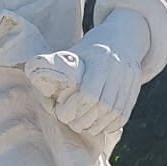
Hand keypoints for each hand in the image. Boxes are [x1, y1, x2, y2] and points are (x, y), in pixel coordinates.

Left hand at [25, 40, 141, 145]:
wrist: (123, 38)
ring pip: (114, 112)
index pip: (90, 93)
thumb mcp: (76, 52)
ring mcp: (130, 78)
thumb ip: (58, 64)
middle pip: (102, 106)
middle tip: (72, 124)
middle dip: (84, 120)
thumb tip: (30, 71)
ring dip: (97, 125)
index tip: (62, 114)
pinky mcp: (136, 87)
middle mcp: (118, 68)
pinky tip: (100, 127)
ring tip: (84, 128)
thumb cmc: (91, 49)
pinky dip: (111, 124)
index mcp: (100, 59)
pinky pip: (124, 113)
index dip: (74, 108)